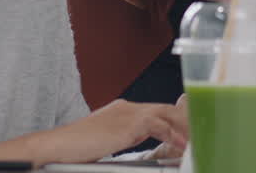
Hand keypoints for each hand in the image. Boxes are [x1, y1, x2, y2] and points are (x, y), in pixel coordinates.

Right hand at [44, 99, 186, 162]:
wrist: (57, 146)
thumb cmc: (76, 147)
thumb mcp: (106, 140)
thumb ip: (125, 137)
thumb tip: (138, 141)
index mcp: (123, 110)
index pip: (156, 110)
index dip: (174, 120)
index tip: (186, 130)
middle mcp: (127, 107)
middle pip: (165, 108)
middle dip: (184, 121)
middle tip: (197, 134)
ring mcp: (128, 114)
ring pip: (166, 114)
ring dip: (182, 128)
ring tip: (194, 141)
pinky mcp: (127, 126)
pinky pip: (158, 126)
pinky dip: (171, 135)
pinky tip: (179, 145)